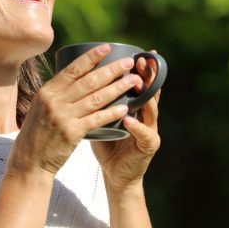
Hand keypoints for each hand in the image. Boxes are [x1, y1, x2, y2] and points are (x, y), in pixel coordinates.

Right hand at [6, 44, 141, 179]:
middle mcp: (55, 100)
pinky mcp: (72, 133)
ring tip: (133, 81)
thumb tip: (77, 74)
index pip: (73, 68)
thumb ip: (58, 92)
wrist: (29, 160)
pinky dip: (112, 112)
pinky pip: (97, 119)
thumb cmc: (38, 132)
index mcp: (48, 90)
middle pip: (89, 81)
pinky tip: (125, 107)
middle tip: (129, 62)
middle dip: (111, 70)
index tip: (107, 47)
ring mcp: (63, 116)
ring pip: (96, 98)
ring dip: (117, 88)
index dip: (91, 57)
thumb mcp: (41, 106)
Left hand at [91, 54, 161, 192]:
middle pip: (150, 92)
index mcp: (137, 107)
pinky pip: (144, 134)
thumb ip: (97, 100)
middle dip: (148, 75)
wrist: (116, 175)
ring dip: (145, 96)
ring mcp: (150, 130)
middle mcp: (147, 116)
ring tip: (139, 83)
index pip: (141, 84)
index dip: (142, 69)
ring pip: (151, 110)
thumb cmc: (107, 144)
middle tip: (142, 61)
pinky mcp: (148, 146)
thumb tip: (77, 78)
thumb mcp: (102, 117)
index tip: (139, 52)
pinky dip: (136, 126)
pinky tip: (129, 119)